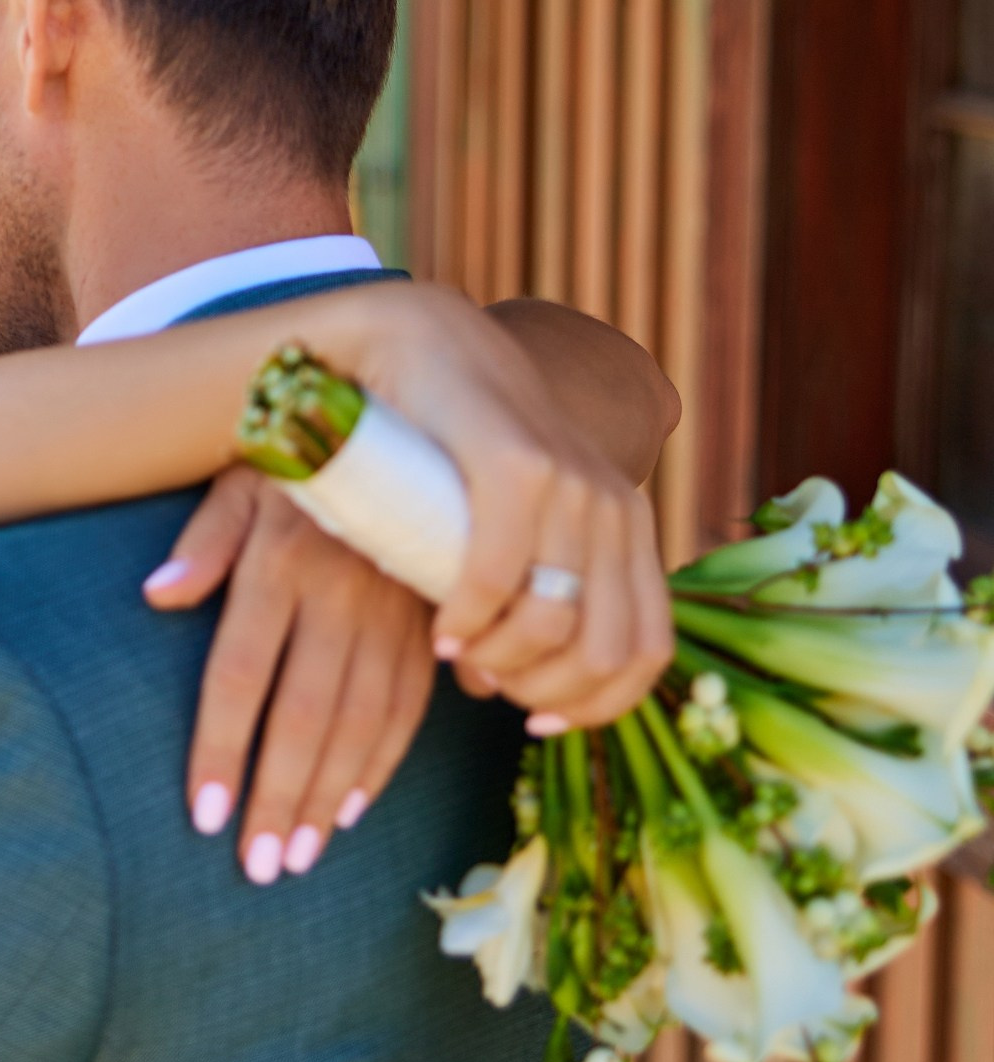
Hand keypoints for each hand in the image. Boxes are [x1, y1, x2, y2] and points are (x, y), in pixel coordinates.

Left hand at [148, 470, 435, 874]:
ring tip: (299, 857)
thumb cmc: (297, 457)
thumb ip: (203, 540)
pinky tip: (353, 809)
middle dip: (280, 797)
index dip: (223, 749)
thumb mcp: (240, 477)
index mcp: (281, 560)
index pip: (242, 674)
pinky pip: (411, 705)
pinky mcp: (430, 623)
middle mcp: (340, 593)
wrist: (406, 422)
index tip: (205, 817)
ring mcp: (393, 612)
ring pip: (362, 722)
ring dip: (329, 795)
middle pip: (305, 714)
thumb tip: (156, 595)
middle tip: (257, 868)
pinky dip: (383, 763)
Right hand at [312, 283, 673, 729]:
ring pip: (556, 622)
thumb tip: (503, 697)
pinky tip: (443, 631)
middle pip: (605, 651)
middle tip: (483, 681)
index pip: (648, 651)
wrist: (414, 340)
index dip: (596, 707)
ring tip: (458, 651)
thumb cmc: (451, 451)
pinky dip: (470, 621)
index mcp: (627, 526)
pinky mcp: (515, 462)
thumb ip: (524, 602)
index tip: (531, 722)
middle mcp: (615, 504)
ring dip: (500, 661)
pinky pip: (501, 575)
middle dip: (541, 692)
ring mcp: (571, 480)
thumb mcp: (511, 532)